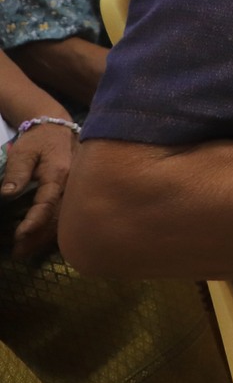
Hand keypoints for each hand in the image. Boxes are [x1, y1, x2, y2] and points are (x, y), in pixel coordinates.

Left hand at [2, 122, 73, 259]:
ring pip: (64, 220)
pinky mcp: (75, 194)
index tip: (20, 235)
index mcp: (59, 174)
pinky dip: (53, 230)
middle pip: (58, 217)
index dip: (34, 221)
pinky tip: (41, 240)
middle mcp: (72, 185)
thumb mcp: (23, 152)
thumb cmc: (39, 140)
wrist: (57, 130)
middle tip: (18, 253)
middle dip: (38, 237)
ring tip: (24, 251)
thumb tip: (7, 195)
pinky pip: (66, 216)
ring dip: (45, 238)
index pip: (47, 203)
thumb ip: (17, 173)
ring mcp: (76, 191)